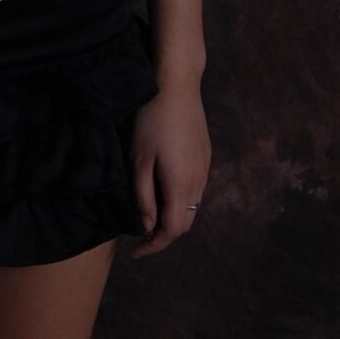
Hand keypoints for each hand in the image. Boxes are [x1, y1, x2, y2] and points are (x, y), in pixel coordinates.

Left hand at [125, 83, 210, 257]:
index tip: (134, 252)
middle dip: (162, 234)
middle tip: (138, 235)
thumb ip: (144, 197)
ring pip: (192, 207)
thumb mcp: (139, 161)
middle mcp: (199, 182)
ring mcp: (205, 169)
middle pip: (185, 223)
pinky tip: (163, 191)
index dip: (153, 246)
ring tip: (148, 214)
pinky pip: (195, 190)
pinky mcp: (205, 158)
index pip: (172, 231)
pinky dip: (180, 200)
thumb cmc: (152, 121)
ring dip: (172, 217)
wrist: (176, 86)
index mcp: (181, 185)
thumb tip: (146, 226)